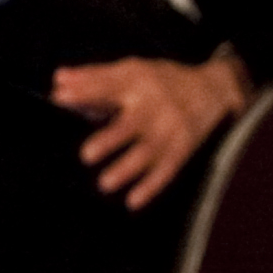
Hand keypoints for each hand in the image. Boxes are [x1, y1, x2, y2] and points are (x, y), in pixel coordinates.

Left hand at [53, 52, 246, 209]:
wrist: (215, 89)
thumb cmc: (164, 80)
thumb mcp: (133, 70)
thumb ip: (94, 77)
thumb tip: (57, 80)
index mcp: (139, 81)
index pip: (109, 85)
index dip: (84, 91)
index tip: (59, 98)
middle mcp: (155, 105)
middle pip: (132, 123)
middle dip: (111, 139)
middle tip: (87, 154)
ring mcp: (170, 128)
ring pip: (148, 151)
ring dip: (128, 168)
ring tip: (105, 183)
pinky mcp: (182, 148)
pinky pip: (167, 170)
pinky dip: (151, 186)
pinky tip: (132, 201)